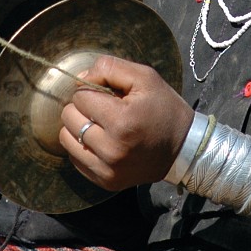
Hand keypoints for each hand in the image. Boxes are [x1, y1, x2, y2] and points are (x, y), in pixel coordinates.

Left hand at [59, 54, 192, 190]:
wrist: (184, 149)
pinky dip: (82, 146)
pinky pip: (75, 159)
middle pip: (69, 118)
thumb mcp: (145, 77)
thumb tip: (79, 79)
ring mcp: (108, 170)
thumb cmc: (164, 108)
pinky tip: (101, 141)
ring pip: (66, 139)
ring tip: (100, 124)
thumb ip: (109, 68)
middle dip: (82, 107)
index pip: (80, 97)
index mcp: (122, 122)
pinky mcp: (106, 182)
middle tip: (103, 109)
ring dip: (78, 127)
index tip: (108, 94)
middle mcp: (112, 150)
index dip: (91, 90)